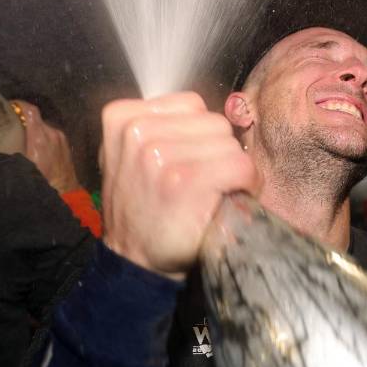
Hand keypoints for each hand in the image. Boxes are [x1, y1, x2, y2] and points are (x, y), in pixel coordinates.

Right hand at [15, 100, 81, 193]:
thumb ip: (2, 151)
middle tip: (9, 125)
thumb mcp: (18, 167)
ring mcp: (61, 138)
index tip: (7, 107)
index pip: (30, 110)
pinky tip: (35, 147)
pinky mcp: (65, 144)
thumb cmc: (40, 182)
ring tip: (21, 137)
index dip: (18, 105)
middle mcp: (52, 134)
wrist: (65, 194)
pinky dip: (42, 137)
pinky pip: (50, 135)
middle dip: (22, 119)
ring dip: (32, 129)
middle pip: (35, 118)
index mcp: (39, 137)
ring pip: (43, 127)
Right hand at [100, 92, 259, 279]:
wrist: (135, 261)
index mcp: (121, 117)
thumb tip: (211, 112)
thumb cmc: (143, 208)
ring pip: (229, 142)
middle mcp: (137, 131)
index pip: (191, 104)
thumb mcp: (132, 155)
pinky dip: (245, 183)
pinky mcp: (184, 180)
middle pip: (213, 121)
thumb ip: (161, 126)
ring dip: (230, 168)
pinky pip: (239, 164)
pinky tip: (226, 200)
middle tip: (201, 182)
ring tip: (208, 193)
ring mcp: (158, 154)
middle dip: (216, 151)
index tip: (190, 161)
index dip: (200, 134)